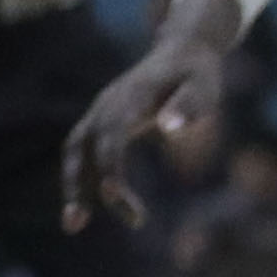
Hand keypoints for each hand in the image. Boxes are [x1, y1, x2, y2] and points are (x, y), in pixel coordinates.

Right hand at [63, 0, 243, 230]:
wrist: (181, 50)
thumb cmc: (197, 73)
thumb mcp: (204, 86)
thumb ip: (189, 106)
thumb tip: (168, 130)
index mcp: (130, 98)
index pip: (112, 135)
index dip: (110, 166)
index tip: (114, 196)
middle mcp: (107, 106)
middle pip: (83, 148)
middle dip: (77, 185)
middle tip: (76, 225)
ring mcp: (100, 113)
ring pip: (76, 153)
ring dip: (72, 187)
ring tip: (73, 226)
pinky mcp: (102, 123)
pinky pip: (84, 154)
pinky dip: (81, 179)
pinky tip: (86, 209)